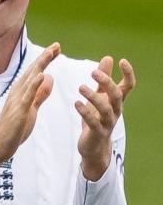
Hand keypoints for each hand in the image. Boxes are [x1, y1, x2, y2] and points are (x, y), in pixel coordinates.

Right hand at [0, 43, 59, 175]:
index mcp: (22, 92)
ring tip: (51, 53)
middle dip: (45, 57)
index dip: (46, 60)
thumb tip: (49, 78)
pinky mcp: (19, 111)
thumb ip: (40, 94)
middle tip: (57, 45)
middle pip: (33, 71)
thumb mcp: (31, 109)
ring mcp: (17, 100)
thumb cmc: (14, 128)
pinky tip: (42, 74)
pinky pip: (28, 95)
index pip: (35, 72)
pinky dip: (34, 83)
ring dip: (41, 65)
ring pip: (30, 79)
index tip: (56, 48)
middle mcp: (18, 92)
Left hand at [77, 57, 135, 180]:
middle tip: (92, 71)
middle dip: (107, 82)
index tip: (122, 60)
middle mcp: (115, 111)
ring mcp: (107, 122)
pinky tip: (76, 103)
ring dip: (93, 97)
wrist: (94, 146)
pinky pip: (93, 122)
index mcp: (116, 101)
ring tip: (80, 87)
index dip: (128, 74)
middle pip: (116, 95)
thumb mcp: (100, 96)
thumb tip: (108, 58)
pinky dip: (85, 112)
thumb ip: (103, 79)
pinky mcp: (97, 133)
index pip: (128, 86)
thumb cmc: (97, 118)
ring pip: (106, 109)